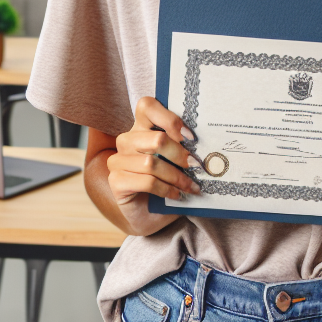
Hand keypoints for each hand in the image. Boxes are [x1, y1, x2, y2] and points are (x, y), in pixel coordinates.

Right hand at [107, 97, 201, 232]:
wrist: (153, 215)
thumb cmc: (168, 182)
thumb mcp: (177, 160)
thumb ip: (184, 146)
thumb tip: (205, 144)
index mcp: (141, 127)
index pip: (147, 106)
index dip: (170, 119)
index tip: (190, 137)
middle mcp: (126, 140)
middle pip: (155, 138)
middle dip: (180, 154)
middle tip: (197, 165)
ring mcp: (117, 160)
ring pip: (151, 163)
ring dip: (177, 176)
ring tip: (191, 185)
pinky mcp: (116, 181)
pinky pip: (146, 182)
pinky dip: (166, 189)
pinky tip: (177, 194)